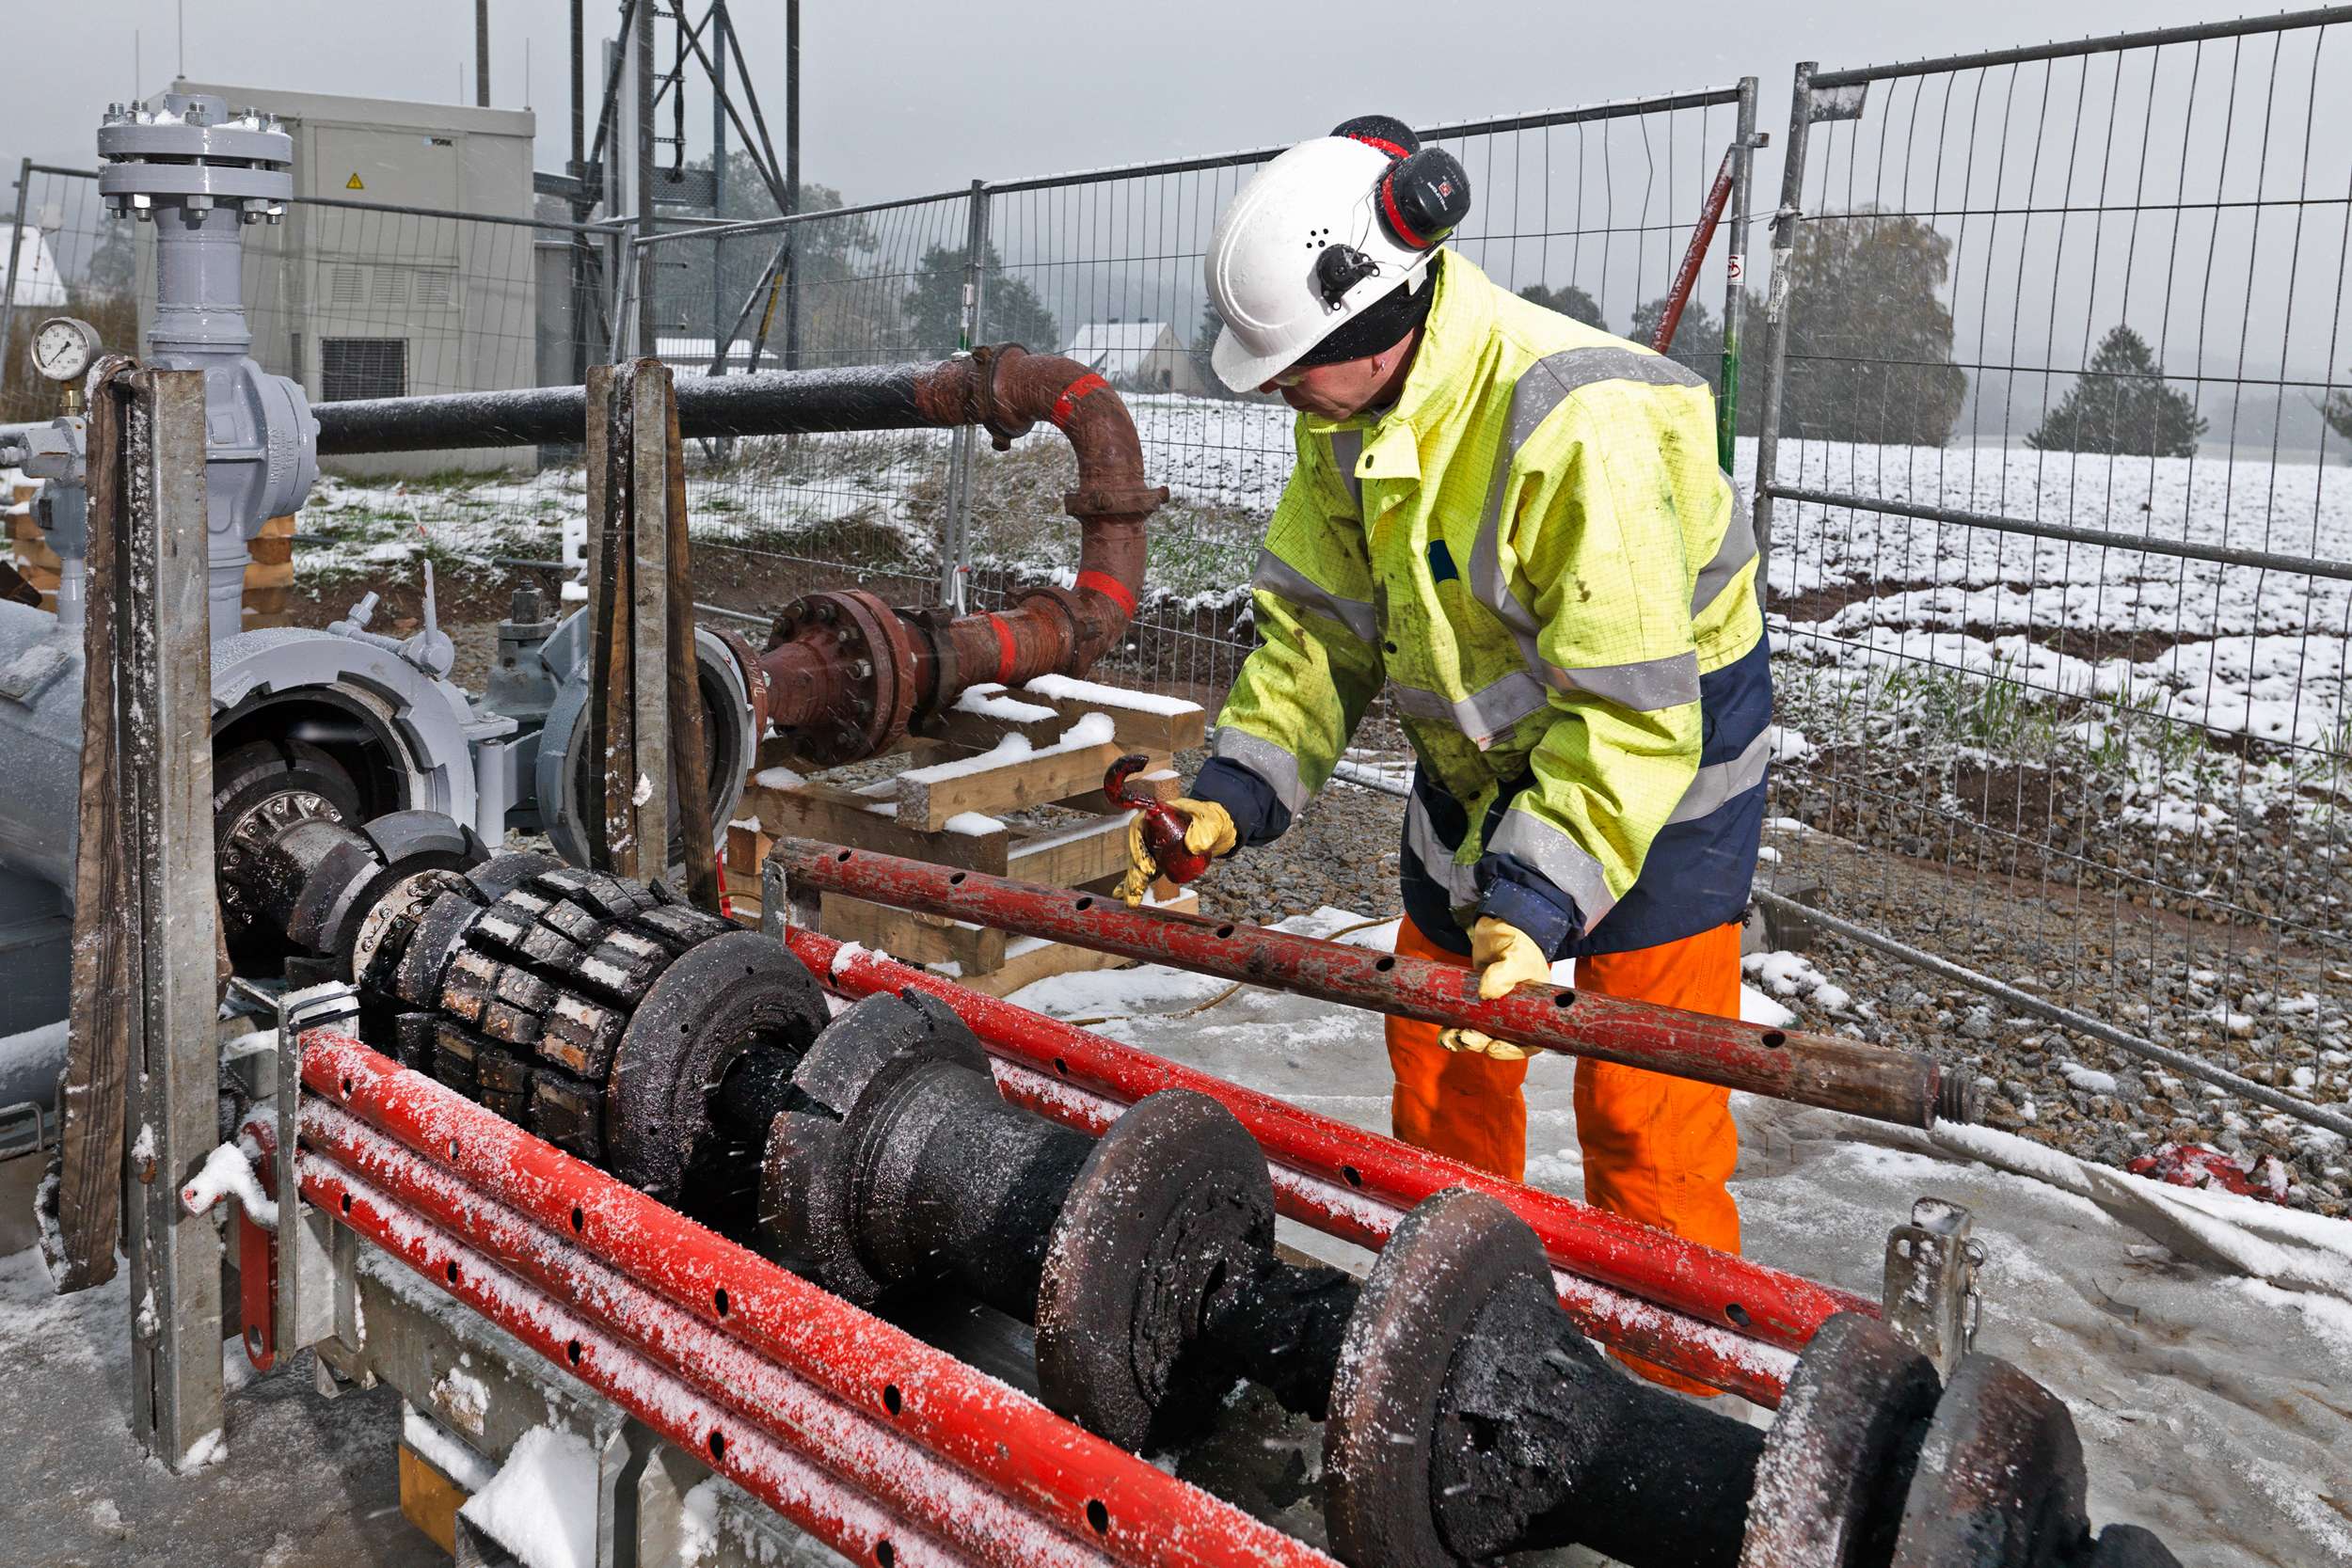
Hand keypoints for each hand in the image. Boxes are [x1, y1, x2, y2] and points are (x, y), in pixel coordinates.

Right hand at [1114, 797, 1238, 905]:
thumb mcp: (1212, 821)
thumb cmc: (1213, 819)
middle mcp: (1151, 831)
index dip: (1137, 845)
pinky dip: (1140, 886)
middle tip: (1138, 887)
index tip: (1146, 865)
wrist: (1219, 830)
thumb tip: (1193, 847)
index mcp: (1157, 815)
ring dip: (1135, 882)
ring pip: (1139, 864)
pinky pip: (1148, 873)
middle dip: (1135, 870)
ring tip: (1131, 901)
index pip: (1138, 827)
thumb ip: (1205, 830)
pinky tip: (1132, 901)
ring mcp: (1155, 846)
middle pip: (1137, 850)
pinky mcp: (1161, 860)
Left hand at [1437, 917, 1551, 1059]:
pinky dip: (1453, 1030)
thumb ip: (1505, 973)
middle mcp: (1516, 1014)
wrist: (1497, 924)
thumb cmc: (1518, 941)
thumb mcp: (1517, 955)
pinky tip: (1443, 1031)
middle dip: (1481, 1044)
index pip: (1529, 1041)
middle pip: (1500, 1041)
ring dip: (1463, 1041)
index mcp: (1535, 1010)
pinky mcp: (1475, 1002)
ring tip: (1450, 1036)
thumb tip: (1486, 993)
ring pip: (1480, 1036)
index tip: (1493, 1047)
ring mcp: (1494, 1009)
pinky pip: (1465, 1023)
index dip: (1512, 1050)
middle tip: (1466, 1037)